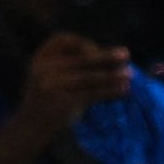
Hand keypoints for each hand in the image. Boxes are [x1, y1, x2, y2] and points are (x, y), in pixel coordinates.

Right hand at [17, 31, 132, 133]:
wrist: (34, 124)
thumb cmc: (49, 96)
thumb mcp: (52, 74)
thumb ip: (72, 63)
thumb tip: (109, 54)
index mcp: (41, 57)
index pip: (61, 39)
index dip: (82, 43)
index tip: (98, 49)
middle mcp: (44, 68)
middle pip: (80, 59)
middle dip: (106, 56)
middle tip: (126, 54)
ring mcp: (53, 85)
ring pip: (89, 77)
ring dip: (112, 75)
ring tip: (129, 74)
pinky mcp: (64, 102)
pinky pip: (93, 94)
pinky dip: (110, 91)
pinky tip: (124, 89)